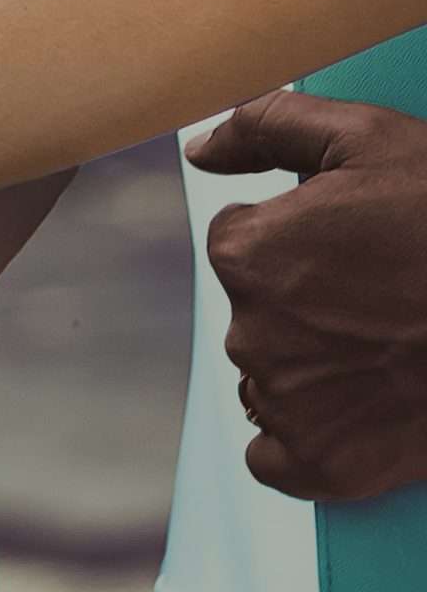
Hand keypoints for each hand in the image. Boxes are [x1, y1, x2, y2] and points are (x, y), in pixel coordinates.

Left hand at [188, 90, 426, 499]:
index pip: (243, 246)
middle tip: (387, 300)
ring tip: (392, 350)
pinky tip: (361, 413)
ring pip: (275, 380)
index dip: (303, 242)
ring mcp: (285, 404)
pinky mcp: (321, 463)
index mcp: (247, 255)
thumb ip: (270, 127)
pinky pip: (278, 458)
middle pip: (260, 315)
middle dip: (309, 306)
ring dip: (315, 368)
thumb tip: (199, 148)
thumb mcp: (373, 140)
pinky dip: (311, 440)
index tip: (359, 248)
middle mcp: (249, 333)